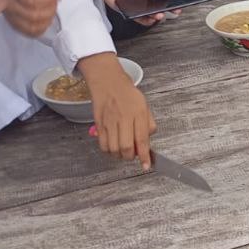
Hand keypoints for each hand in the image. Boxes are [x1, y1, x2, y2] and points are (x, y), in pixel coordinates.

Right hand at [81, 52, 156, 169]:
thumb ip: (148, 123)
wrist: (108, 82)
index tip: (146, 165)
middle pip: (125, 147)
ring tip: (124, 151)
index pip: (142, 139)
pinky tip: (113, 147)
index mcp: (138, 113)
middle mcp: (124, 118)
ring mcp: (110, 122)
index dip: (144, 155)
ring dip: (119, 155)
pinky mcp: (99, 124)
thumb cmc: (127, 93)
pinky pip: (102, 145)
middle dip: (130, 156)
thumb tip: (149, 139)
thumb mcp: (144, 105)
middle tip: (134, 155)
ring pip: (113, 148)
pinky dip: (108, 151)